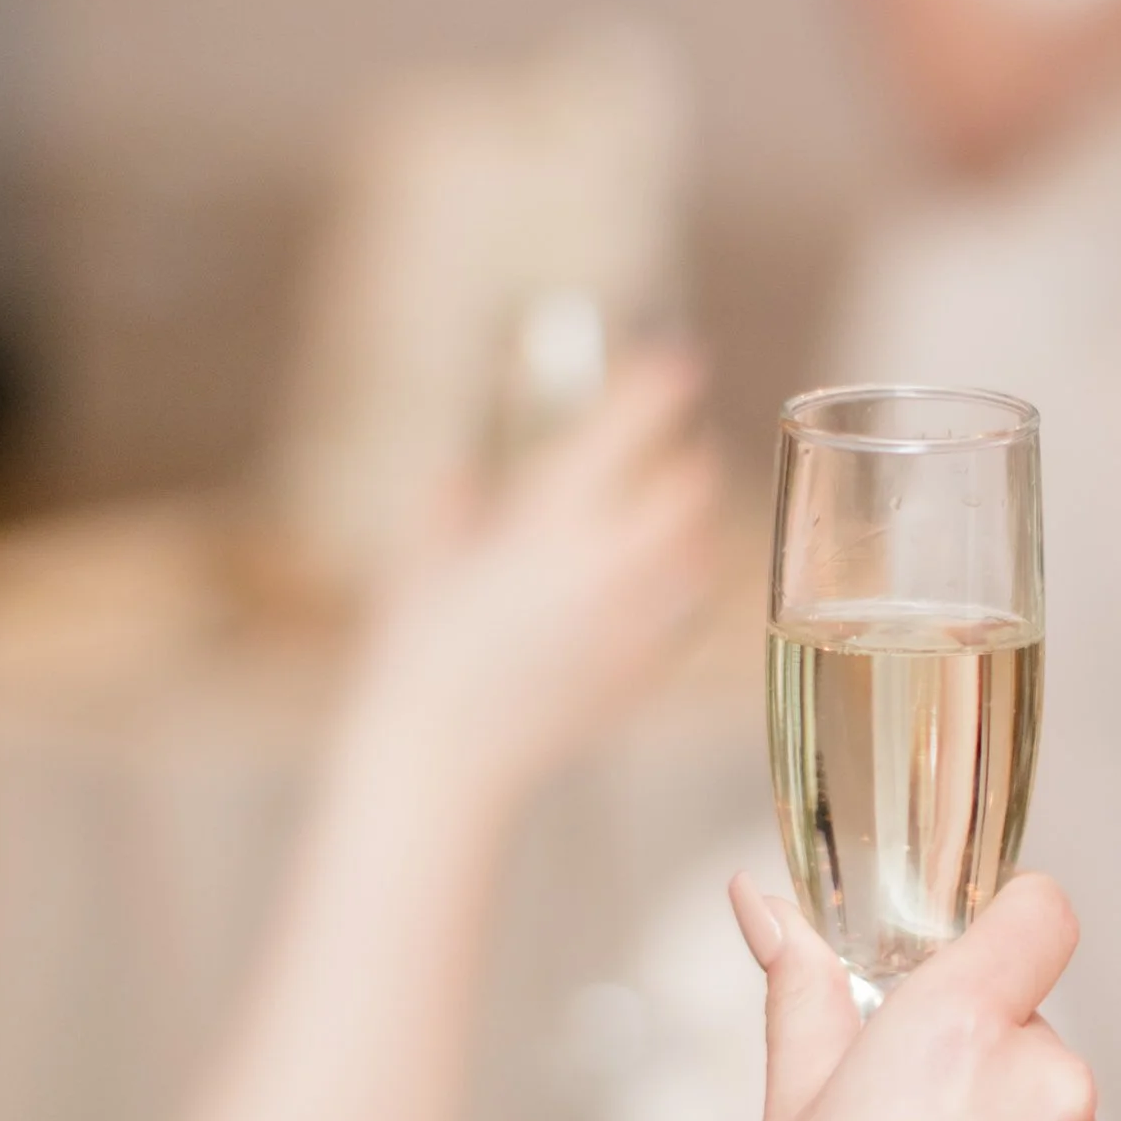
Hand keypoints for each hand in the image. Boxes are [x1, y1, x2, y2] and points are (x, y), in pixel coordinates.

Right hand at [373, 349, 721, 798]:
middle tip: (672, 449)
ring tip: (665, 518)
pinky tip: (655, 588)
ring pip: (703, 550)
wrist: (440, 756)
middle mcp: (608, 564)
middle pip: (693, 486)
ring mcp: (635, 621)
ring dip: (693, 525)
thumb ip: (456, 501)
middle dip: (688, 459)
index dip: (661, 383)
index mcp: (549, 518)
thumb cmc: (417, 652)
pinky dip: (685, 590)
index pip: (632, 426)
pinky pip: (691, 614)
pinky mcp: (646, 672)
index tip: (674, 364)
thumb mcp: (423, 556)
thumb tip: (469, 473)